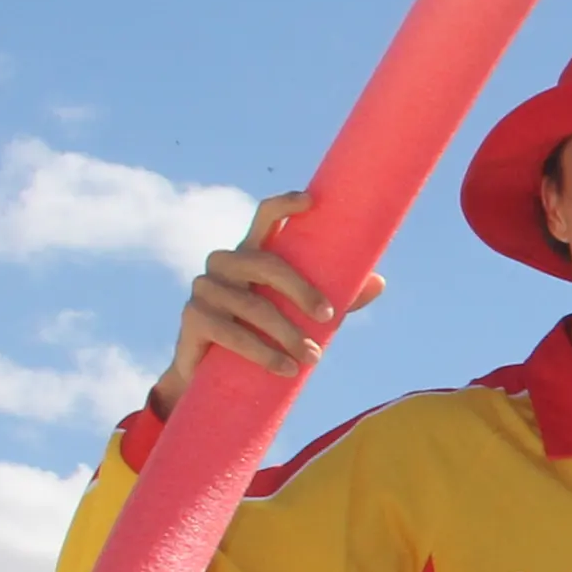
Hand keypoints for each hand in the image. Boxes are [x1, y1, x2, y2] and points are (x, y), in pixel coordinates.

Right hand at [147, 191, 384, 417]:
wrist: (220, 371)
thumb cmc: (269, 331)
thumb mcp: (304, 312)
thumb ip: (338, 296)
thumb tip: (378, 282)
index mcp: (253, 253)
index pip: (264, 218)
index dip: (284, 205)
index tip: (311, 200)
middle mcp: (224, 263)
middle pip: (266, 263)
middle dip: (301, 290)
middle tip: (331, 317)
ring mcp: (205, 288)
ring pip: (252, 305)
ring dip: (288, 334)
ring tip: (314, 357)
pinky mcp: (193, 318)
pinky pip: (231, 333)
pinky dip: (263, 353)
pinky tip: (286, 368)